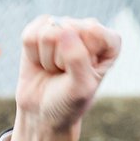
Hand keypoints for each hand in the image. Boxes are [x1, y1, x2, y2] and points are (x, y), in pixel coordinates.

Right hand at [10, 16, 120, 140]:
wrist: (44, 113)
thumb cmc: (69, 103)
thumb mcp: (80, 88)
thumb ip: (77, 59)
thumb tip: (62, 30)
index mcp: (108, 43)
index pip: (93, 31)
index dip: (82, 55)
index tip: (82, 74)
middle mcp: (87, 30)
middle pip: (67, 30)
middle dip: (61, 59)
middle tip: (65, 75)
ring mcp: (63, 27)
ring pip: (47, 33)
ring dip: (47, 59)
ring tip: (55, 71)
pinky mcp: (41, 29)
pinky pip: (30, 35)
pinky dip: (32, 55)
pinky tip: (42, 64)